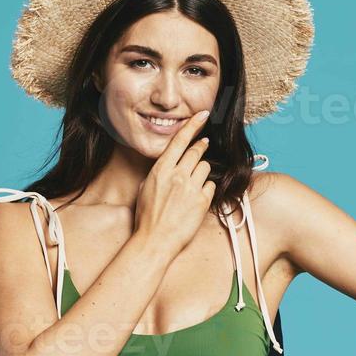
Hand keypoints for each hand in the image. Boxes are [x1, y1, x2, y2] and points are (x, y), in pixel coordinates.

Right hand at [132, 109, 215, 254]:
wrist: (155, 241)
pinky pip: (210, 186)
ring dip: (201, 172)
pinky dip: (206, 189)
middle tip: (203, 145)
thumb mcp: (144, 189)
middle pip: (196, 152)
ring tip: (192, 185)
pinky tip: (196, 199)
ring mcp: (191, 188)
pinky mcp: (202, 201)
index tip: (203, 115)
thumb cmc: (146, 218)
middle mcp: (177, 175)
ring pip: (205, 168)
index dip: (193, 125)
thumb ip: (158, 174)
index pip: (180, 140)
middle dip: (200, 147)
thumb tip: (168, 167)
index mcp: (161, 170)